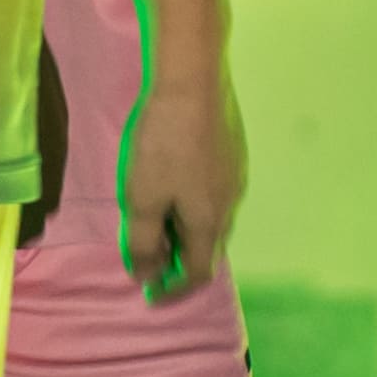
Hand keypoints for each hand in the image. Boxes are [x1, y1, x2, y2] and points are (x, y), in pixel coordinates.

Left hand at [118, 59, 248, 305]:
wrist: (193, 82)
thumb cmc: (162, 144)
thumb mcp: (141, 198)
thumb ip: (144, 242)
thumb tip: (148, 276)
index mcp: (208, 223)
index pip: (198, 274)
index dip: (174, 290)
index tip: (150, 294)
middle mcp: (230, 206)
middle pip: (209, 249)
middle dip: (181, 262)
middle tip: (151, 260)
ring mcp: (236, 178)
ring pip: (213, 221)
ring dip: (188, 233)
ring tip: (160, 224)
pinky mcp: (233, 154)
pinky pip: (215, 196)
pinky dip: (195, 208)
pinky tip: (176, 188)